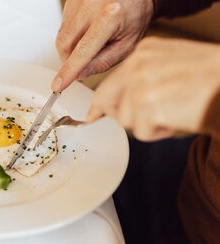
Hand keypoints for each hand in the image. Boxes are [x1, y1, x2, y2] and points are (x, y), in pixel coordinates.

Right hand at [52, 0, 153, 91]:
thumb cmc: (135, 14)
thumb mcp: (128, 44)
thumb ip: (104, 61)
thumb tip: (80, 74)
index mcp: (110, 17)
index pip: (83, 52)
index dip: (69, 71)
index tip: (58, 85)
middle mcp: (91, 6)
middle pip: (64, 44)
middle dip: (69, 59)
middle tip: (83, 62)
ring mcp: (79, 2)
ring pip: (61, 36)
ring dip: (70, 47)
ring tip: (89, 41)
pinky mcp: (72, 1)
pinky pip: (63, 25)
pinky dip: (71, 34)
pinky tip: (85, 30)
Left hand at [87, 37, 219, 140]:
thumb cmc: (210, 78)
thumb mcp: (170, 65)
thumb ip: (141, 78)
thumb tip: (115, 101)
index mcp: (143, 53)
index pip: (109, 82)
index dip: (102, 103)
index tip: (93, 114)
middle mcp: (137, 66)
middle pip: (107, 102)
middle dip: (123, 114)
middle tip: (148, 114)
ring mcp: (140, 86)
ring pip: (125, 120)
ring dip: (148, 124)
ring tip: (173, 110)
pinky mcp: (147, 107)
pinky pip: (142, 132)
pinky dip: (160, 132)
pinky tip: (177, 118)